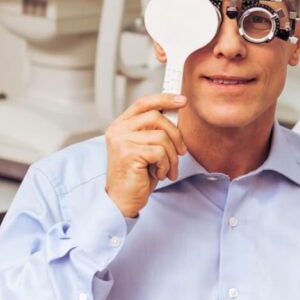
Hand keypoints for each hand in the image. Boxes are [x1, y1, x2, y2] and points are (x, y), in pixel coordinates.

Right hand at [104, 94, 187, 217]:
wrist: (123, 200)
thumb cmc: (136, 175)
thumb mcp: (147, 147)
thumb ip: (155, 130)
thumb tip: (175, 113)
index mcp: (121, 125)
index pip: (143, 103)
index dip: (164, 98)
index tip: (181, 100)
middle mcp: (118, 130)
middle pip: (157, 117)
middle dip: (176, 135)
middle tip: (181, 152)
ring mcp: (121, 141)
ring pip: (162, 137)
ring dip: (172, 156)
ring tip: (167, 169)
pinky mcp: (128, 153)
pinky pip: (160, 152)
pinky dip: (165, 165)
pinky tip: (158, 174)